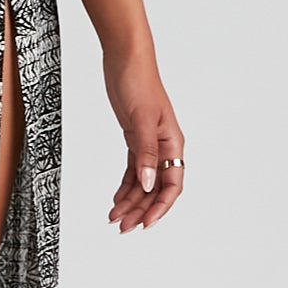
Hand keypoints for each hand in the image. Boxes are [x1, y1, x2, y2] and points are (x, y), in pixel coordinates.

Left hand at [103, 49, 184, 232]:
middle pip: (155, 188)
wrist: (126, 59)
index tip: (145, 224)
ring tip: (114, 219)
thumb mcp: (140, 119)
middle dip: (140, 210)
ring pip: (142, 182)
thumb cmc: (138, 82)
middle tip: (123, 228)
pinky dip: (125, 186)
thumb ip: (145, 153)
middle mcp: (164, 147)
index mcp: (173, 143)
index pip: (172, 185)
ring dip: (130, 202)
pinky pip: (133, 170)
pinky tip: (116, 200)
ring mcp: (149, 144)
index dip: (160, 207)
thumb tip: (147, 184)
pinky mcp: (135, 139)